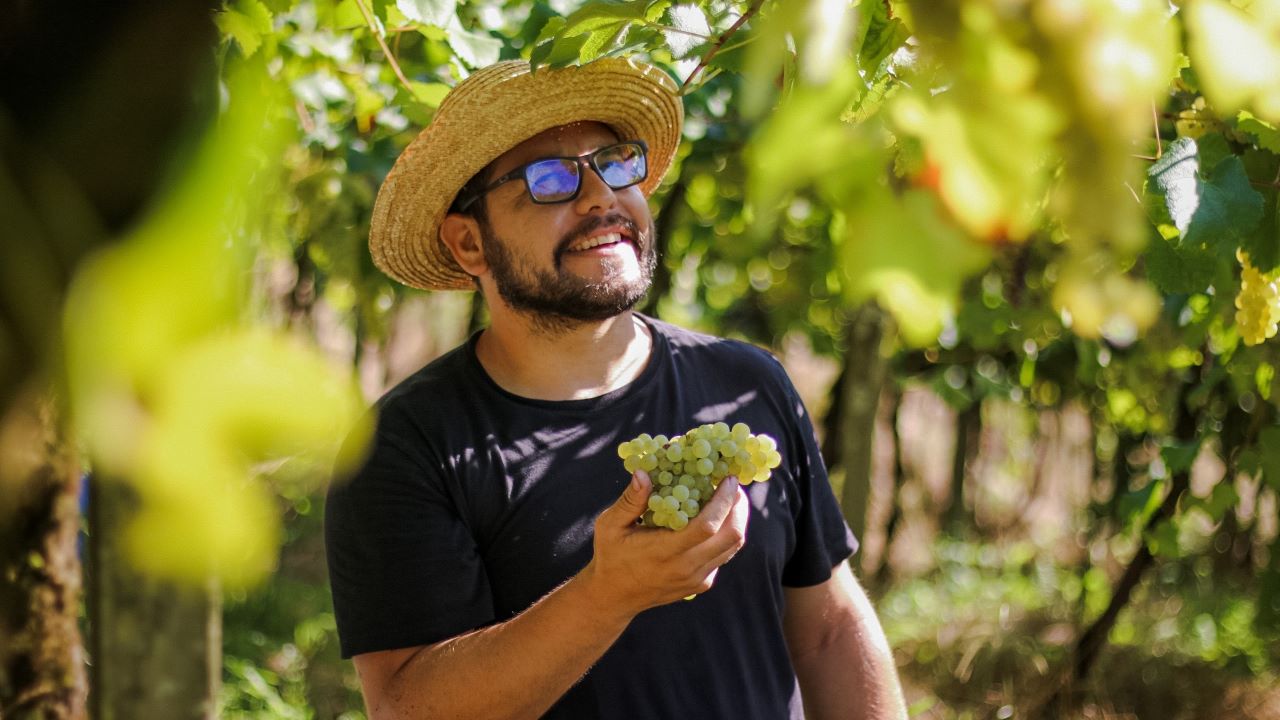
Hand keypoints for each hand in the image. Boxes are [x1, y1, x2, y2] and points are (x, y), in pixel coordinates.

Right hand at [580, 469, 749, 617]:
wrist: (614, 597)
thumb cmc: (611, 556)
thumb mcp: (610, 525)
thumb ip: (630, 501)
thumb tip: (644, 473)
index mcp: (666, 552)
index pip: (707, 526)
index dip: (723, 501)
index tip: (727, 479)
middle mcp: (687, 567)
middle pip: (731, 536)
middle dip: (738, 507)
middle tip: (732, 486)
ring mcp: (697, 579)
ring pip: (733, 547)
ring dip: (736, 520)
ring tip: (729, 499)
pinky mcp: (700, 584)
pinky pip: (723, 556)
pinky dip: (726, 535)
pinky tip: (715, 520)